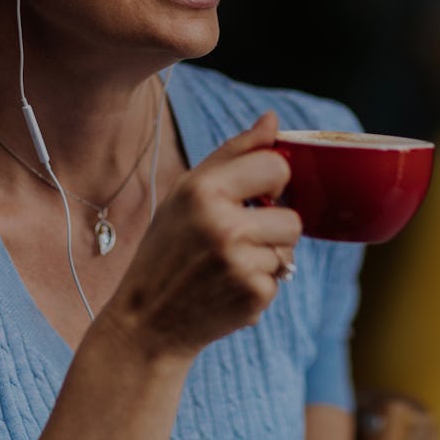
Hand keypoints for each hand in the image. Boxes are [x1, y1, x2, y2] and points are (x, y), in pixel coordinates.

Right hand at [104, 110, 300, 360]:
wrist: (148, 320)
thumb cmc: (169, 248)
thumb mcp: (188, 192)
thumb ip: (233, 152)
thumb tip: (272, 119)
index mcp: (203, 188)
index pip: (276, 165)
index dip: (272, 181)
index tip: (254, 195)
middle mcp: (222, 222)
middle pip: (292, 214)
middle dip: (274, 225)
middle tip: (240, 235)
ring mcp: (239, 261)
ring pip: (289, 247)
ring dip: (268, 256)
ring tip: (229, 263)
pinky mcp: (253, 294)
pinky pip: (281, 278)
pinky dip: (260, 284)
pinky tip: (228, 287)